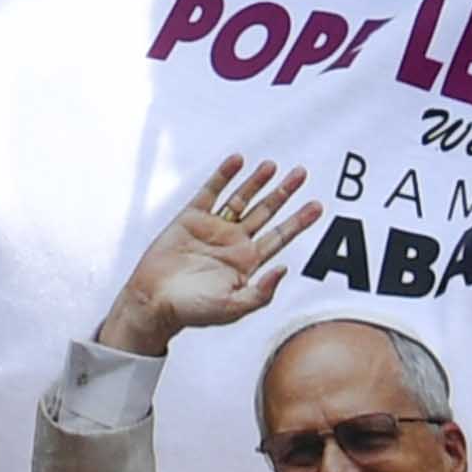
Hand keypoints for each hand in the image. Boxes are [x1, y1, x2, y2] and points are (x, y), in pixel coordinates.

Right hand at [92, 152, 321, 354]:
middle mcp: (234, 241)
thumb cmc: (193, 311)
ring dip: (257, 181)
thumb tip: (285, 270)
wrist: (153, 302)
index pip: (279, 236)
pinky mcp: (191, 217)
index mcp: (247, 262)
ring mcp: (213, 227)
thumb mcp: (232, 308)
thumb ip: (260, 292)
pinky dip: (224, 175)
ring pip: (241, 198)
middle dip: (284, 193)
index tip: (317, 206)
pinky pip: (211, 191)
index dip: (299, 221)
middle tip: (302, 173)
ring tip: (272, 165)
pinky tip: (237, 160)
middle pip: (266, 211)